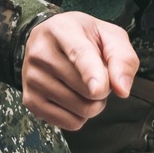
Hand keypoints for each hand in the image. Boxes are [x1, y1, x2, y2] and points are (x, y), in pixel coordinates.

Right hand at [20, 12, 138, 131]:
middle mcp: (40, 52)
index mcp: (63, 29)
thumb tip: (122, 90)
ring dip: (93, 103)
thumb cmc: (84, 38)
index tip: (98, 89)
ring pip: (80, 109)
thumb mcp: (110, 36)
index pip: (79, 54)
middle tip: (96, 74)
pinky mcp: (30, 100)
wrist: (51, 40)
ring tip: (84, 84)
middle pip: (87, 90)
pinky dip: (80, 116)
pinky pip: (69, 123)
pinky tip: (73, 97)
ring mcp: (32, 78)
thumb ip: (123, 59)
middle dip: (103, 88)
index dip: (91, 74)